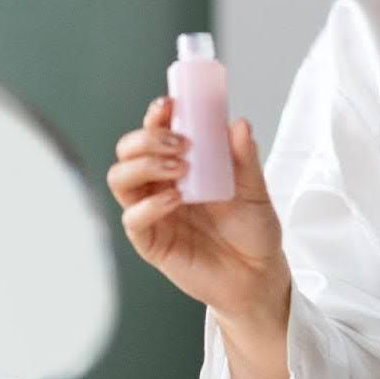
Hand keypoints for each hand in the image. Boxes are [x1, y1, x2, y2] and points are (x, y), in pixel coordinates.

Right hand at [107, 97, 290, 332]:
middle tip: (179, 142)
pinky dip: (148, 205)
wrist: (259, 274)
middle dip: (146, 139)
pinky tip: (174, 199)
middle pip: (128, 151)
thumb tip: (239, 123)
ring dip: (144, 165)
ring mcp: (153, 212)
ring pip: (121, 179)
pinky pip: (132, 219)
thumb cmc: (253, 229)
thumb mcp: (255, 189)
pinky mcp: (151, 242)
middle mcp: (161, 185)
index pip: (156, 133)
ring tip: (179, 168)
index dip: (156, 115)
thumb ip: (244, 158)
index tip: (170, 104)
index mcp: (182, 165)